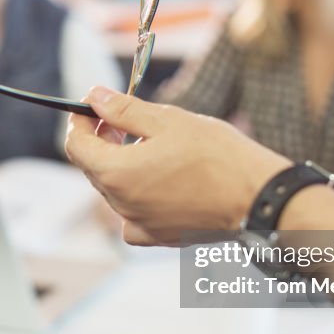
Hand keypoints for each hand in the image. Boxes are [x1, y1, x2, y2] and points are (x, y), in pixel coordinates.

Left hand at [65, 87, 290, 245]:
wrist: (258, 199)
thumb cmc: (217, 156)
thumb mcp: (168, 120)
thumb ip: (124, 110)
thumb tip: (94, 97)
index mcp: (116, 173)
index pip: (76, 144)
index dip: (80, 120)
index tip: (94, 106)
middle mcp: (120, 204)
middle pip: (93, 167)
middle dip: (101, 140)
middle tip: (124, 119)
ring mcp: (139, 224)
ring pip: (114, 189)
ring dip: (121, 164)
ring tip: (150, 145)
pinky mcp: (159, 236)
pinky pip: (133, 216)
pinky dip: (137, 196)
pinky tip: (158, 181)